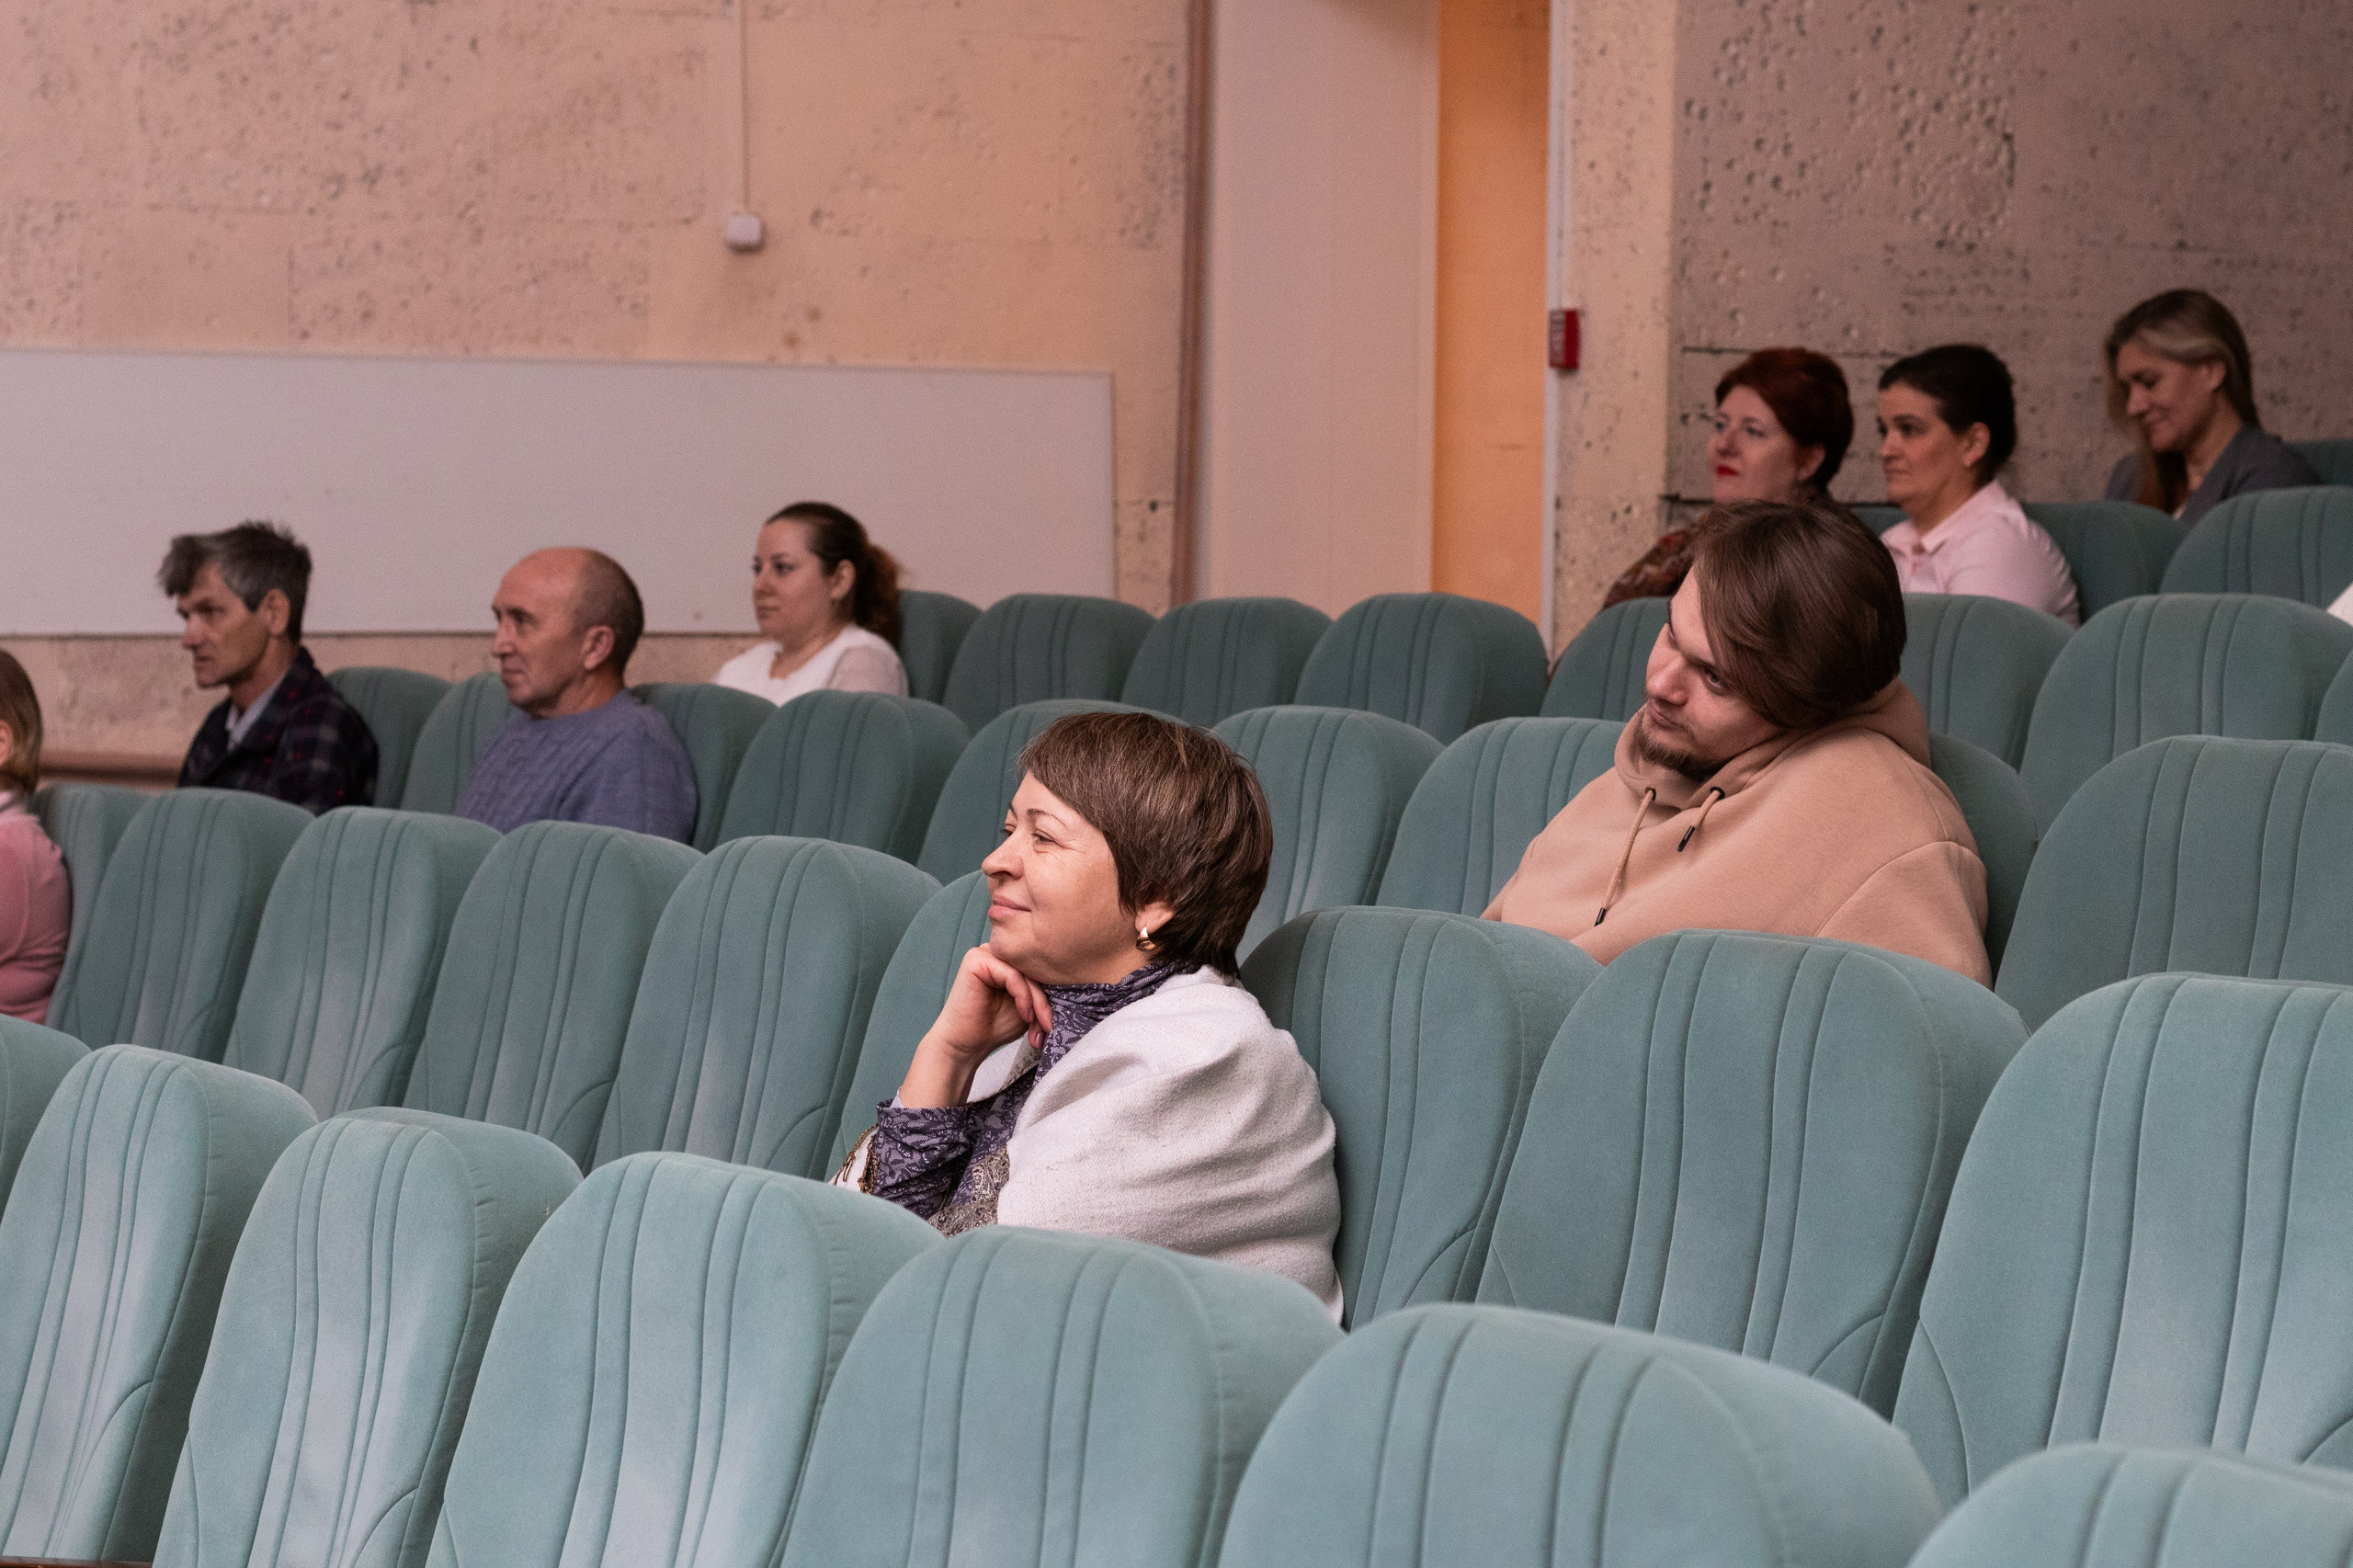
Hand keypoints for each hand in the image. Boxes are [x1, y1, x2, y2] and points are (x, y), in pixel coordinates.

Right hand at [897, 946, 1053, 1108]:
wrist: (965, 1045)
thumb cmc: (994, 1027)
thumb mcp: (1028, 1007)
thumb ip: (1042, 993)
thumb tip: (1070, 986)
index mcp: (1008, 959)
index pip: (1039, 968)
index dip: (1050, 995)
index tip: (1052, 1024)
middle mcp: (997, 951)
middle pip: (1034, 969)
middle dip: (1044, 1001)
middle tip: (1048, 1027)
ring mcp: (985, 952)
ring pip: (1026, 972)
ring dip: (1037, 1001)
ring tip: (1036, 1024)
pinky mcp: (976, 959)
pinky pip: (1013, 975)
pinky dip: (1024, 997)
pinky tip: (1025, 1015)